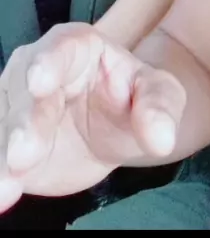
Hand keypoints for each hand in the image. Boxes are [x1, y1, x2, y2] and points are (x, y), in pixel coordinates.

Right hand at [0, 23, 186, 211]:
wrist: (112, 126)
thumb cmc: (133, 98)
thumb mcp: (159, 94)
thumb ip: (159, 108)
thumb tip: (161, 137)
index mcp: (77, 46)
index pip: (61, 47)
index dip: (48, 62)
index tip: (40, 81)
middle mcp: (35, 69)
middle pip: (23, 92)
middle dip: (22, 122)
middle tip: (23, 154)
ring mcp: (16, 106)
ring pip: (3, 123)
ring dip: (1, 154)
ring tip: (5, 187)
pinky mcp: (6, 142)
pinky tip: (1, 195)